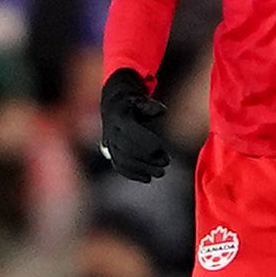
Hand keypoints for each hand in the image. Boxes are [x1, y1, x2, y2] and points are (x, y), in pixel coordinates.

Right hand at [98, 67, 169, 181]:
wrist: (113, 104)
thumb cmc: (132, 100)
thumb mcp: (140, 98)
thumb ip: (149, 105)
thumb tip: (161, 110)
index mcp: (118, 116)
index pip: (129, 131)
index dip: (145, 141)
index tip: (162, 148)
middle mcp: (111, 131)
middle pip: (126, 149)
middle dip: (147, 158)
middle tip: (166, 163)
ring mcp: (109, 143)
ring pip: (122, 160)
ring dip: (142, 169)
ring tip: (160, 172)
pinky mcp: (111, 152)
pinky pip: (118, 165)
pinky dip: (132, 174)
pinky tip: (147, 178)